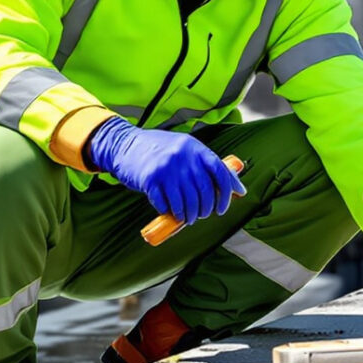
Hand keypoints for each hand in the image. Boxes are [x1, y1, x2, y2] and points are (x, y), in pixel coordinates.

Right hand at [88, 119, 245, 224]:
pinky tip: (170, 212)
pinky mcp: (149, 180)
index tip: (221, 208)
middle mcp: (182, 157)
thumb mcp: (185, 149)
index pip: (220, 173)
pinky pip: (165, 204)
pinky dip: (169, 212)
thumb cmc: (160, 150)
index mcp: (195, 148)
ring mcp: (166, 169)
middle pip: (204, 192)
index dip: (225, 194)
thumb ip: (209, 165)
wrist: (124, 144)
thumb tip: (238, 189)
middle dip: (204, 210)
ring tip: (186, 218)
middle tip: (200, 215)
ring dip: (188, 216)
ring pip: (185, 202)